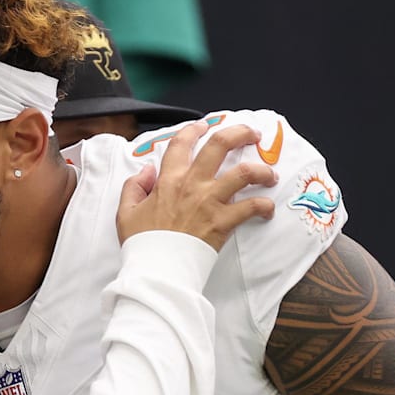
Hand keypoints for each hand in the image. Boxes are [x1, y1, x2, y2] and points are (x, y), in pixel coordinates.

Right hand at [116, 121, 277, 250]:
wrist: (157, 269)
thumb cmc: (142, 242)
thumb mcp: (125, 211)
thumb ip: (134, 186)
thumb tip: (146, 170)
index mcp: (169, 180)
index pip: (182, 143)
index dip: (194, 130)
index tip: (203, 126)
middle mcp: (193, 184)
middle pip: (221, 145)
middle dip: (240, 133)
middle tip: (252, 134)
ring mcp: (210, 201)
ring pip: (245, 172)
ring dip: (262, 170)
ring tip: (269, 174)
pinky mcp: (224, 221)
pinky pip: (252, 207)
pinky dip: (264, 206)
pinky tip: (267, 208)